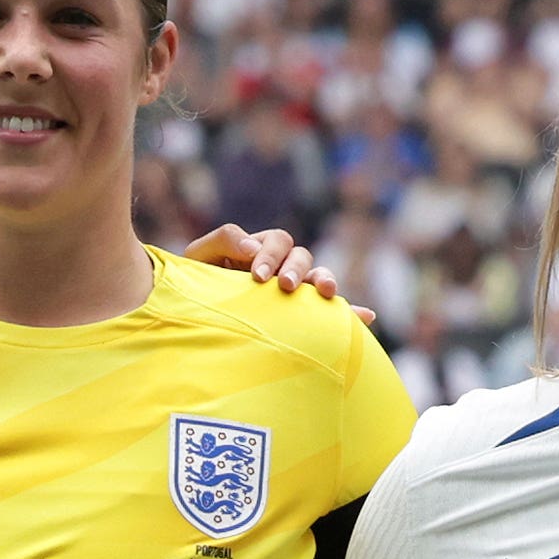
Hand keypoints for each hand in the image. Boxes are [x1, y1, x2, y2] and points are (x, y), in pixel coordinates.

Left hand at [182, 222, 364, 314]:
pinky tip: (367, 317)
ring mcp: (293, 292)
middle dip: (295, 269)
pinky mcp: (301, 317)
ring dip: (324, 281)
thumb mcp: (200, 258)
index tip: (257, 276)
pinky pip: (330, 312)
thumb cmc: (194, 285)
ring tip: (326, 293)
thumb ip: (222, 240)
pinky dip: (350, 312)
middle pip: (302, 256)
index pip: (277, 241)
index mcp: (260, 250)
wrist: (191, 318)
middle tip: (283, 286)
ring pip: (318, 277)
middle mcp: (281, 267)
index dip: (270, 254)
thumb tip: (251, 245)